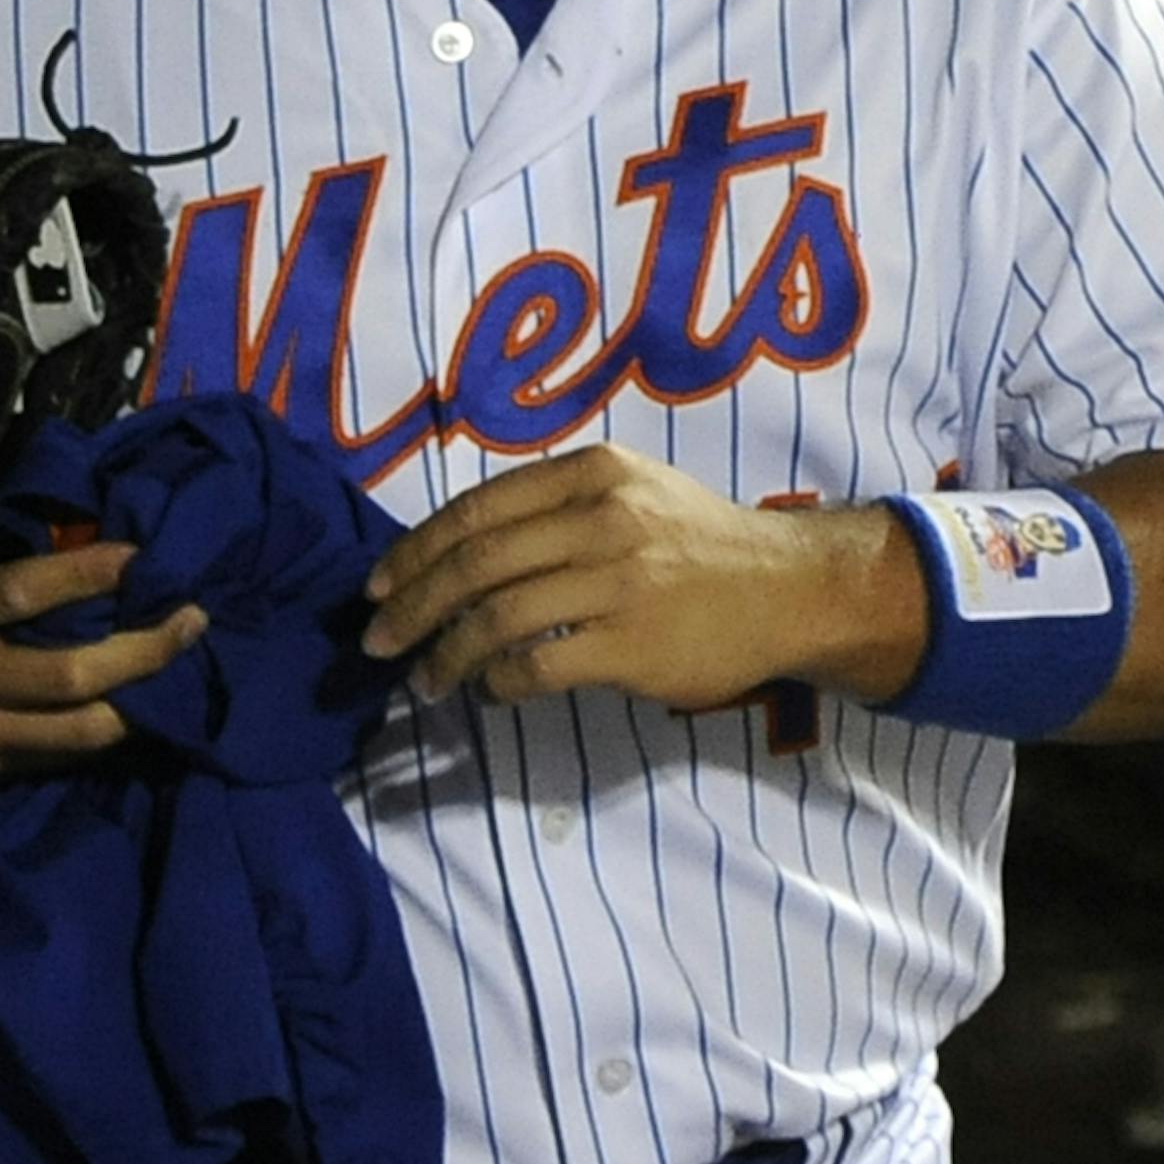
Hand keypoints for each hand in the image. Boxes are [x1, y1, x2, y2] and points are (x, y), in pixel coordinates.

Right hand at [0, 369, 207, 791]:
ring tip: (187, 665)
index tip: (143, 553)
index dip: (89, 576)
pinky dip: (98, 737)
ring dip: (137, 703)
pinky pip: (50, 760)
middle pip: (68, 676)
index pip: (21, 596)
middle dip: (141, 650)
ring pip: (72, 733)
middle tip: (196, 616)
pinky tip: (144, 710)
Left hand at [362, 443, 888, 710]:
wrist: (786, 588)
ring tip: (425, 678)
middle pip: (475, 564)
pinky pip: (538, 666)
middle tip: (378, 641)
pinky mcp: (633, 645)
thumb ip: (551, 505)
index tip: (377, 586)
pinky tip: (489, 690)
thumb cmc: (696, 541)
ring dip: (445, 654)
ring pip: (497, 618)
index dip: (414, 551)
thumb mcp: (630, 489)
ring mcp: (620, 582)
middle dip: (411, 607)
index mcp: (591, 473)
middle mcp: (602, 519)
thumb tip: (455, 550)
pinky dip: (498, 683)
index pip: (475, 511)